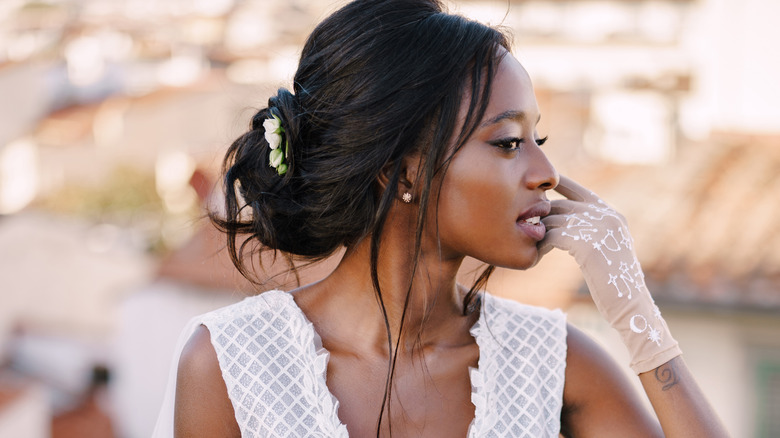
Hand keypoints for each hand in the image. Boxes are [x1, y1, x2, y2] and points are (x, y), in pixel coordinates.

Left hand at [539, 176, 680, 373]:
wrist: (630, 305)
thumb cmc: (615, 282)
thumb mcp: (607, 248)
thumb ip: (591, 231)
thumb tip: (563, 220)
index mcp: (612, 215)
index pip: (580, 191)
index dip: (560, 185)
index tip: (541, 185)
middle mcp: (607, 216)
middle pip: (561, 206)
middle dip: (542, 215)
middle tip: (524, 224)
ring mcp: (598, 228)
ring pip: (553, 220)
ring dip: (539, 231)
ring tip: (529, 243)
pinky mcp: (586, 244)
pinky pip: (552, 236)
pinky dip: (541, 245)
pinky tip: (537, 255)